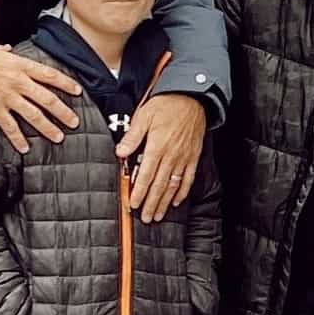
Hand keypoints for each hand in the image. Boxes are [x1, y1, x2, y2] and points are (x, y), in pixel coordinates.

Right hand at [0, 44, 78, 152]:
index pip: (50, 75)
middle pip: (47, 99)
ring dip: (47, 127)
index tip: (78, 91)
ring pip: (33, 115)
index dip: (66, 83)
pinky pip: (9, 127)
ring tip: (58, 137)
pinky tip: (25, 148)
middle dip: (63, 112)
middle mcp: (19, 82)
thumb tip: (8, 49)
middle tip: (74, 122)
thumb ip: (5, 52)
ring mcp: (8, 97)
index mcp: (22, 66)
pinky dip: (18, 138)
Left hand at [117, 91, 206, 222]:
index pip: (146, 175)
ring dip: (165, 202)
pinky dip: (183, 192)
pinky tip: (176, 201)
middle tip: (145, 218)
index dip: (139, 192)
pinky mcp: (193, 156)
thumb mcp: (144, 115)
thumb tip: (120, 152)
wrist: (192, 96)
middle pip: (160, 185)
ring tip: (158, 215)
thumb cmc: (167, 104)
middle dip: (151, 204)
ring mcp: (184, 157)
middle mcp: (172, 155)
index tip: (133, 204)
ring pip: (174, 185)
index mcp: (158, 146)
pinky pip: (188, 178)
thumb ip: (132, 136)